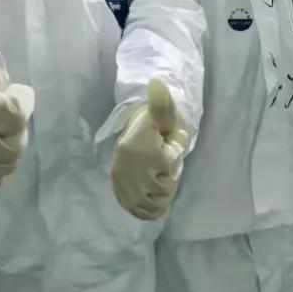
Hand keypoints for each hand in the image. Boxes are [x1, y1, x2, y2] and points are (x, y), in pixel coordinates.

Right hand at [112, 79, 189, 219]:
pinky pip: (137, 209)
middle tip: (162, 166)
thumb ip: (162, 104)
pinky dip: (148, 209)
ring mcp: (122, 183)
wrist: (135, 130)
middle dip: (167, 182)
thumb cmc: (154, 124)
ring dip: (160, 198)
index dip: (172, 164)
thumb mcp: (162, 115)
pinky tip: (153, 201)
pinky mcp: (119, 191)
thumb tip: (157, 82)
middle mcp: (126, 169)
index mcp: (137, 148)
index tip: (165, 152)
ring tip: (159, 180)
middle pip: (161, 191)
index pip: (168, 173)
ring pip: (151, 203)